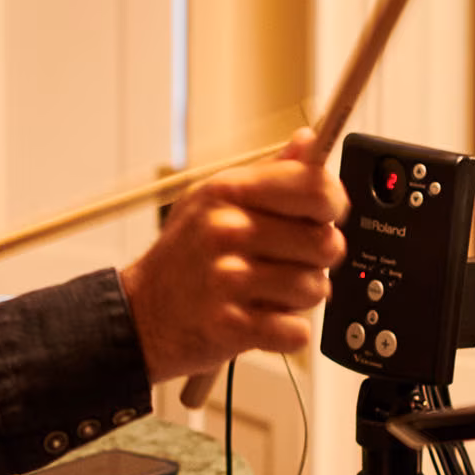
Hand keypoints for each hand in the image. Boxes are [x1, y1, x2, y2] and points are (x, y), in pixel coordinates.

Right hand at [115, 129, 347, 382]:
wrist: (140, 315)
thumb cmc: (184, 257)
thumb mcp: (215, 200)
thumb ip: (269, 174)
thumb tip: (309, 142)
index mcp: (228, 192)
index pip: (315, 187)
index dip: (334, 204)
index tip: (328, 215)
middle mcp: (226, 230)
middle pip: (325, 243)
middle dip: (318, 260)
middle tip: (291, 263)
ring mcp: (227, 279)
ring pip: (316, 289)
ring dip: (302, 298)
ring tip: (270, 292)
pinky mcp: (230, 325)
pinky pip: (297, 332)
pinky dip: (288, 332)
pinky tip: (262, 319)